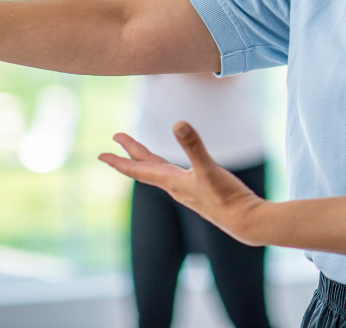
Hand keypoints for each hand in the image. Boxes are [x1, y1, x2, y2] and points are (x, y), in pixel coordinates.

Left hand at [99, 123, 266, 244]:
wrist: (244, 221)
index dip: (119, 160)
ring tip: (138, 152)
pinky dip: (165, 167)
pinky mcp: (199, 191)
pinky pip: (173, 176)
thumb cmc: (226, 197)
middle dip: (129, 154)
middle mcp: (175, 186)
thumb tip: (178, 123)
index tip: (101, 155)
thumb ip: (194, 145)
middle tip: (114, 141)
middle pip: (145, 168)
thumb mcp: (209, 168)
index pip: (138, 169)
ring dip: (145, 160)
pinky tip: (172, 168)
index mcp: (171, 181)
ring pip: (159, 172)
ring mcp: (187, 189)